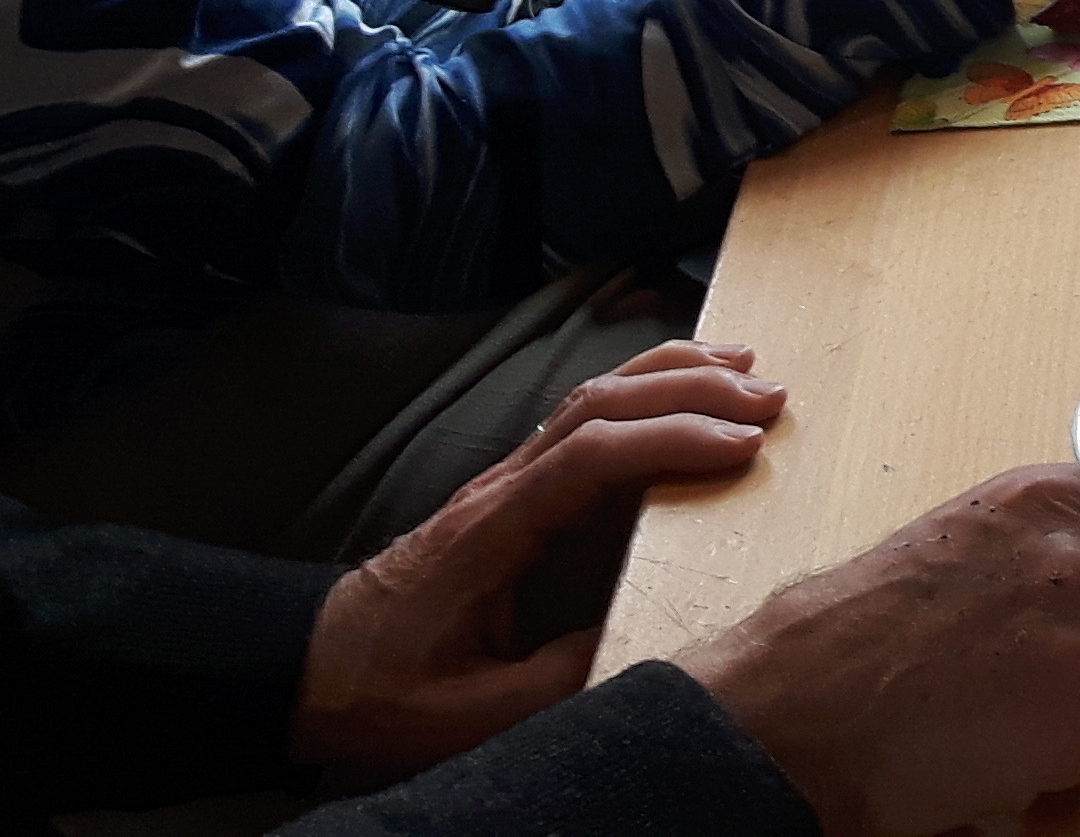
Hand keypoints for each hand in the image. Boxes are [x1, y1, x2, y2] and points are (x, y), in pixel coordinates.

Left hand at [294, 342, 788, 778]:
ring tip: (746, 366)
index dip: (669, 440)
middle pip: (597, 406)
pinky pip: (582, 418)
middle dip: (690, 389)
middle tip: (772, 397)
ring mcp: (502, 483)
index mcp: (489, 533)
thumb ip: (552, 682)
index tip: (742, 447)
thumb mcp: (468, 714)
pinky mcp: (510, 492)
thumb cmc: (382, 692)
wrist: (307, 669)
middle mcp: (498, 491)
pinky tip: (681, 391)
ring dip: (670, 374)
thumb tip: (639, 645)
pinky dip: (642, 391)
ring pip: (590, 397)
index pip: (588, 457)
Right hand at [678, 465, 1079, 836]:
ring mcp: (1074, 644)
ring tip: (1015, 694)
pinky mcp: (1065, 725)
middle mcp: (1075, 561)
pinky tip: (996, 737)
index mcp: (1049, 500)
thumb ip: (1069, 536)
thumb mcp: (978, 536)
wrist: (797, 702)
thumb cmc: (875, 620)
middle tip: (1052, 647)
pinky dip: (1061, 756)